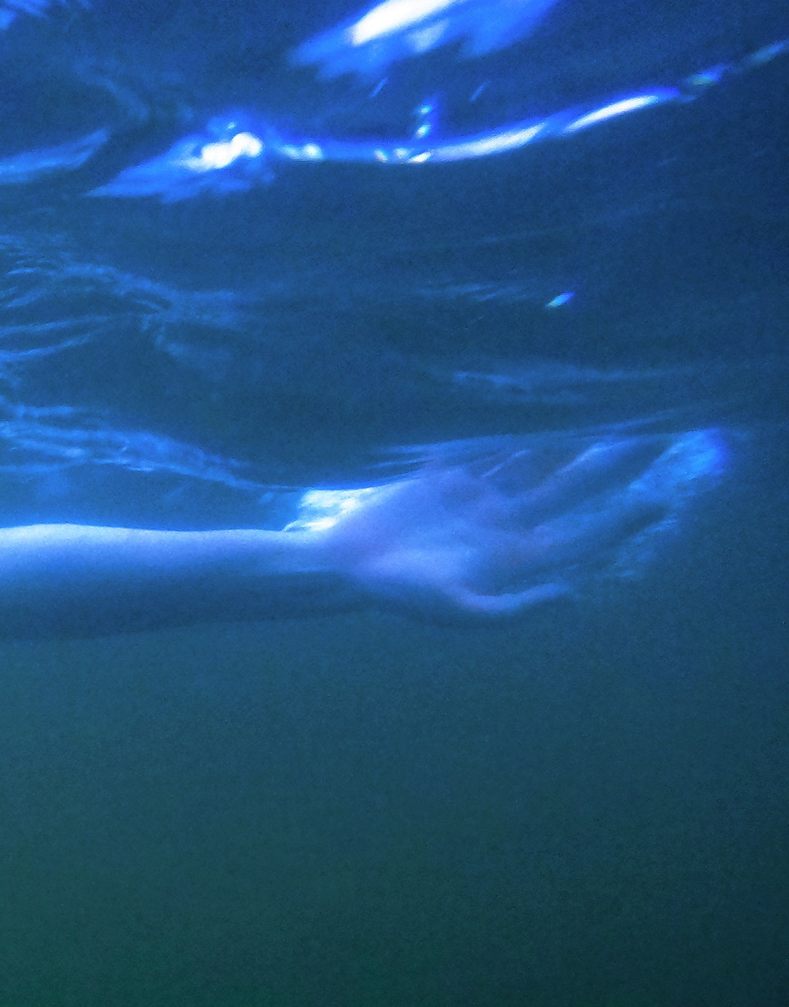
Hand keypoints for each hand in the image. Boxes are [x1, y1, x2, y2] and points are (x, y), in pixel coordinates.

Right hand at [295, 437, 712, 624]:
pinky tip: (535, 393)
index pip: (581, 536)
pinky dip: (507, 421)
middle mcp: (505, 522)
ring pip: (535, 457)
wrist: (344, 569)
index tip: (662, 502)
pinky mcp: (446, 474)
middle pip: (571, 487)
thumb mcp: (458, 612)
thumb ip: (514, 611)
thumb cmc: (400, 597)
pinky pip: (485, 442)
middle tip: (659, 433)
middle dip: (613, 462)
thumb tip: (574, 594)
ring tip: (607, 400)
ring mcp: (477, 495)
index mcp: (514, 557)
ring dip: (571, 434)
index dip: (621, 521)